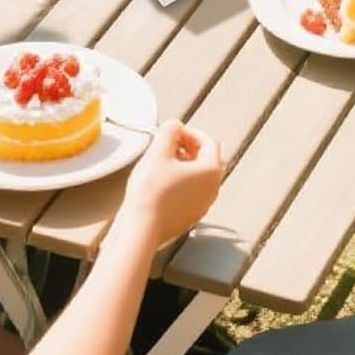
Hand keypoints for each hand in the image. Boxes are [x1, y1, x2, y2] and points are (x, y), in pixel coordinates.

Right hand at [115, 120, 221, 247]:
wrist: (141, 228)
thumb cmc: (151, 191)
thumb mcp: (158, 151)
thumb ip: (169, 130)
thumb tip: (175, 126)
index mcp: (211, 171)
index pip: (208, 142)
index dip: (189, 132)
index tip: (172, 132)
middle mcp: (213, 190)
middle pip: (205, 159)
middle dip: (186, 147)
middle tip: (166, 144)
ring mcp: (202, 206)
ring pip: (197, 176)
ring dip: (182, 164)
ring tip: (160, 162)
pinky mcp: (189, 217)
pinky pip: (189, 192)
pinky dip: (178, 181)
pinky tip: (159, 182)